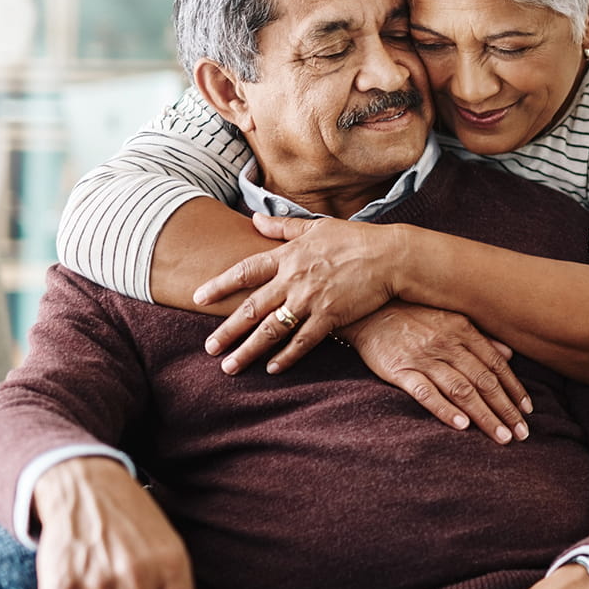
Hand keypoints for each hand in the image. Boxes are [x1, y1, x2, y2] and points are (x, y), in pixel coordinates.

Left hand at [195, 215, 402, 374]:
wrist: (389, 256)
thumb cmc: (354, 239)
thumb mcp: (315, 227)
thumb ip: (282, 227)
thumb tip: (255, 219)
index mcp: (288, 256)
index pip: (245, 271)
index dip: (220, 285)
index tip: (198, 297)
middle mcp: (293, 280)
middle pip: (252, 308)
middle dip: (228, 330)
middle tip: (209, 347)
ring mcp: (311, 300)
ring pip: (272, 330)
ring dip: (248, 350)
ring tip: (230, 366)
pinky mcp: (331, 317)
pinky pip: (303, 342)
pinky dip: (286, 357)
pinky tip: (271, 369)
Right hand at [343, 301, 532, 442]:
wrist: (366, 309)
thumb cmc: (412, 315)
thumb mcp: (450, 318)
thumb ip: (480, 338)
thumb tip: (509, 354)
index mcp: (463, 331)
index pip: (496, 365)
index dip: (514, 389)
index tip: (528, 411)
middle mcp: (448, 344)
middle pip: (484, 381)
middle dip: (506, 409)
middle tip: (522, 434)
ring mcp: (424, 358)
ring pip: (462, 390)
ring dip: (485, 415)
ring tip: (501, 437)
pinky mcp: (400, 370)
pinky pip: (426, 392)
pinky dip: (445, 409)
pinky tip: (462, 426)